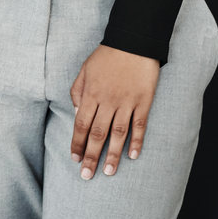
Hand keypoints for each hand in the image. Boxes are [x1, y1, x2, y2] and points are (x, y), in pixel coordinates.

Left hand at [69, 44, 158, 178]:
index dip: (77, 143)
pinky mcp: (144, 102)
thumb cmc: (106, 57)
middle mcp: (107, 101)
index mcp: (90, 94)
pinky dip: (136, 141)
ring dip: (112, 155)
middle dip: (91, 156)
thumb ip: (78, 92)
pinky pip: (139, 125)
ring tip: (108, 172)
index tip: (74, 159)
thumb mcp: (84, 71)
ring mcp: (126, 103)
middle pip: (98, 133)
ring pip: (118, 134)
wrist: (133, 43)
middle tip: (86, 175)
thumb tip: (77, 114)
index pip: (81, 124)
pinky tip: (132, 156)